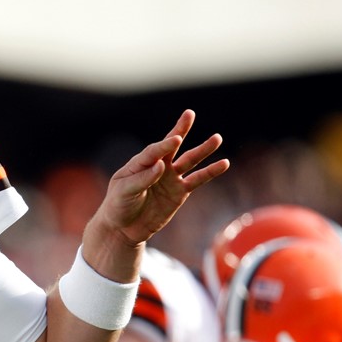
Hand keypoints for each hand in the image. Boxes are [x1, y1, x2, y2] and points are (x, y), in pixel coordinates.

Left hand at [94, 109, 227, 248]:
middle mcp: (157, 167)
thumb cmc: (118, 205)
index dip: (164, 144)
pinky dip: (210, 172)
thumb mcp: (124, 192)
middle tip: (189, 114)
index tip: (175, 139)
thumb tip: (162, 166)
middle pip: (171, 146)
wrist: (123, 228)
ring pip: (189, 160)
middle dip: (181, 130)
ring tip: (217, 138)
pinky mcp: (180, 192)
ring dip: (203, 150)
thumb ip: (142, 179)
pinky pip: (197, 180)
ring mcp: (170, 178)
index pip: (154, 151)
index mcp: (139, 163)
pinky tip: (224, 163)